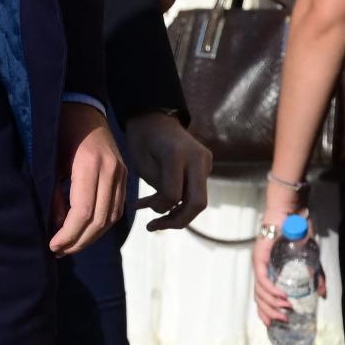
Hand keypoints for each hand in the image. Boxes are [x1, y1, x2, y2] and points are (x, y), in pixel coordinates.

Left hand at [50, 102, 127, 255]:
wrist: (84, 109)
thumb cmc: (60, 133)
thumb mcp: (51, 164)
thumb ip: (54, 196)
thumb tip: (56, 228)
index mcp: (91, 165)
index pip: (83, 212)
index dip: (68, 235)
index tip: (51, 246)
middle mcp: (111, 170)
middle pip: (100, 219)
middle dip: (79, 241)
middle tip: (58, 251)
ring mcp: (121, 172)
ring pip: (112, 216)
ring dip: (91, 236)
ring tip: (70, 245)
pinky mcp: (124, 174)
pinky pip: (117, 207)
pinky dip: (103, 223)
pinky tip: (85, 230)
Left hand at [126, 110, 211, 230]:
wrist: (156, 117)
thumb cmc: (142, 140)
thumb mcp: (142, 163)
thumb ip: (158, 187)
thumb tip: (167, 209)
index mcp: (177, 155)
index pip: (174, 195)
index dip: (158, 208)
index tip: (140, 206)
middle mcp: (197, 158)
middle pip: (198, 202)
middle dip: (178, 221)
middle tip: (154, 227)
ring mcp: (205, 161)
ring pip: (199, 200)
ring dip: (178, 215)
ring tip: (155, 222)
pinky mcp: (205, 165)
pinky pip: (195, 191)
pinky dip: (179, 202)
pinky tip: (158, 205)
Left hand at [253, 193, 326, 326]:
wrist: (292, 212)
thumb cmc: (298, 231)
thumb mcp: (310, 257)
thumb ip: (316, 275)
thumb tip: (323, 295)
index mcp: (269, 270)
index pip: (262, 297)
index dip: (266, 313)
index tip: (273, 325)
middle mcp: (261, 269)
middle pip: (258, 299)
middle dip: (269, 313)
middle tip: (282, 320)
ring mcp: (258, 263)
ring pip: (259, 292)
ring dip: (271, 304)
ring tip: (285, 309)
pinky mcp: (259, 257)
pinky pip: (263, 280)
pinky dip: (271, 290)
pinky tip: (280, 296)